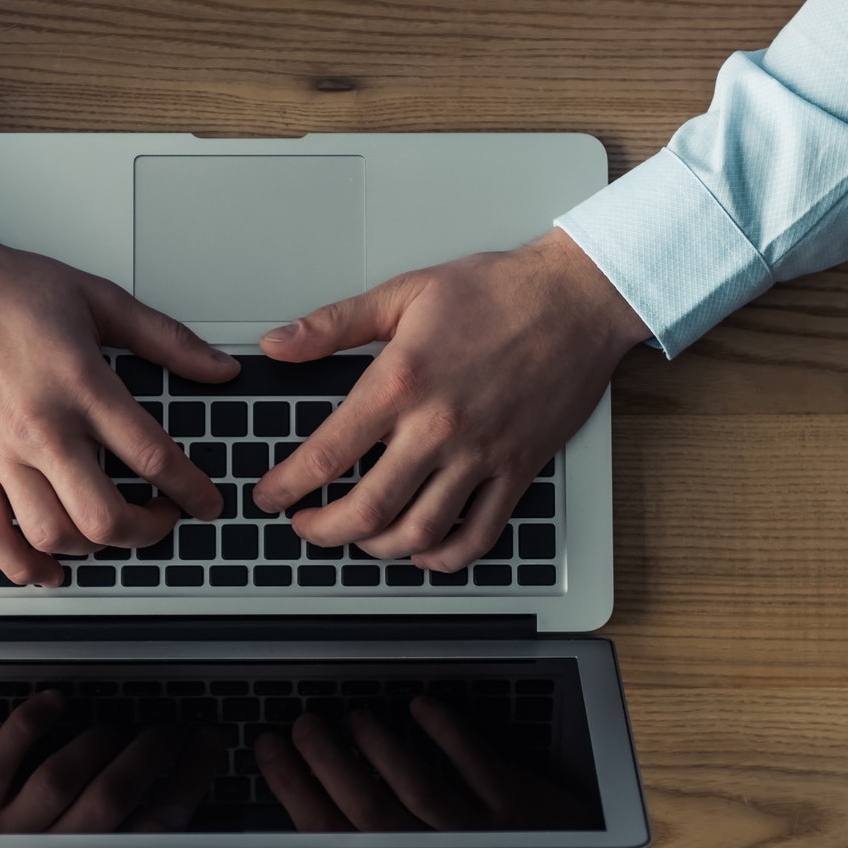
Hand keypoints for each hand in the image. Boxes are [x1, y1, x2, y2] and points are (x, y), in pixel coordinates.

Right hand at [0, 229, 238, 585]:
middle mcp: (42, 427)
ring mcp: (0, 451)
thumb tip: (218, 367)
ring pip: (51, 532)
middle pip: (104, 514)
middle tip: (162, 520)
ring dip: (91, 550)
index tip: (205, 502)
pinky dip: (21, 565)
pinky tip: (45, 572)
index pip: (152, 456)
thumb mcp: (99, 299)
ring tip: (110, 536)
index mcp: (83, 385)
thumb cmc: (5, 288)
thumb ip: (165, 338)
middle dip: (146, 531)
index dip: (190, 489)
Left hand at [0, 690, 222, 833]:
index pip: (153, 826)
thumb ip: (114, 824)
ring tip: (117, 725)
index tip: (207, 745)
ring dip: (98, 740)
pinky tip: (54, 701)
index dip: (189, 780)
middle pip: (112, 797)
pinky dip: (30, 724)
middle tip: (167, 729)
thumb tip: (167, 776)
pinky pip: (2, 759)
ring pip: (61, 777)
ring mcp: (5, 829)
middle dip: (150, 753)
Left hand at [251, 228, 648, 569]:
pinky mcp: (517, 468)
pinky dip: (446, 556)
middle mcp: (439, 427)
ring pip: (419, 532)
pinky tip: (424, 552)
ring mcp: (481, 454)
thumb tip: (279, 344)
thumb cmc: (498, 291)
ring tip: (356, 539)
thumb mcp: (404, 292)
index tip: (271, 496)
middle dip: (322, 531)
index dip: (287, 487)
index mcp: (401, 383)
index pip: (327, 455)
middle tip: (304, 527)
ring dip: (376, 549)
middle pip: (367, 509)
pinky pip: (480, 534)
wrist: (577, 298)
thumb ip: (333, 324)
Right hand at [254, 696, 597, 831]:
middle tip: (302, 725)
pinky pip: (479, 765)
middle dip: (326, 763)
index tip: (269, 748)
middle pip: (369, 811)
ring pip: (419, 790)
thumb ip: (379, 818)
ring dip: (380, 747)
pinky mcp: (521, 807)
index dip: (294, 789)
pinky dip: (448, 731)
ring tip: (356, 717)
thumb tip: (321, 772)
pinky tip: (422, 705)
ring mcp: (482, 832)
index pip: (332, 832)